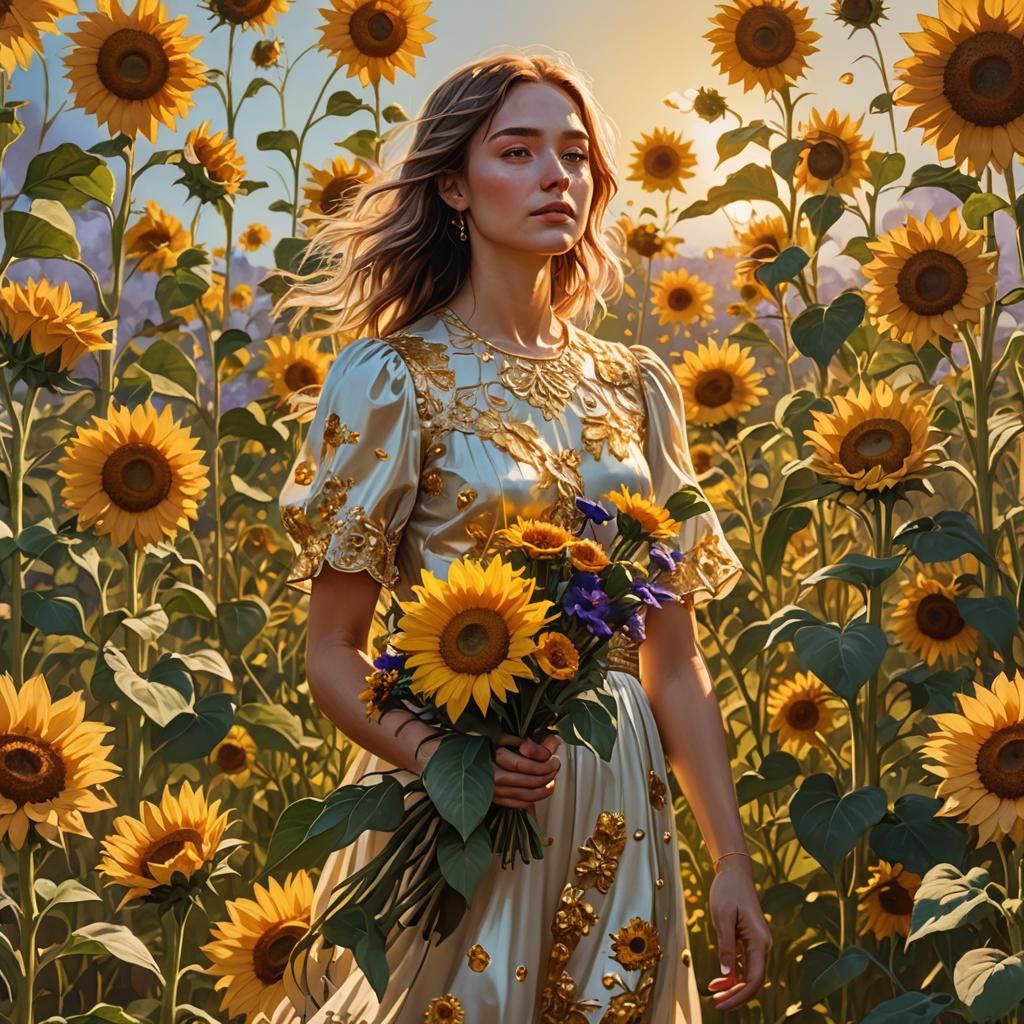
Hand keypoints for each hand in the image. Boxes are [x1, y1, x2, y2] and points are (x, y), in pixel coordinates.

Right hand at [492, 733, 561, 808]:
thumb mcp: (508, 735)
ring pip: (524, 794)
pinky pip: (518, 802)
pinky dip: (533, 798)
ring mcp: (492, 788)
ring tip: (552, 779)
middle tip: (555, 764)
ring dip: (542, 788)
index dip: (541, 762)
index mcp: (493, 755)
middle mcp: (492, 775)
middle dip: (546, 774)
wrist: (470, 757)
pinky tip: (542, 790)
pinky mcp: (493, 798)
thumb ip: (530, 741)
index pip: (522, 764)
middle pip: (526, 780)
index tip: (551, 755)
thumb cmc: (489, 742)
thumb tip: (553, 743)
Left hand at [706, 859, 771, 1011]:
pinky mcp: (750, 940)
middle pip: (754, 981)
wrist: (734, 872)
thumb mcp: (722, 917)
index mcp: (759, 940)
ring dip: (734, 986)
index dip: (740, 995)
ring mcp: (758, 943)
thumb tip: (727, 975)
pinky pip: (745, 964)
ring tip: (714, 993)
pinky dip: (733, 974)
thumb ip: (726, 946)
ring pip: (749, 974)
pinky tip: (719, 979)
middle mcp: (763, 944)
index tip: (722, 1003)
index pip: (755, 979)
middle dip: (736, 995)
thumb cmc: (727, 890)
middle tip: (716, 1004)